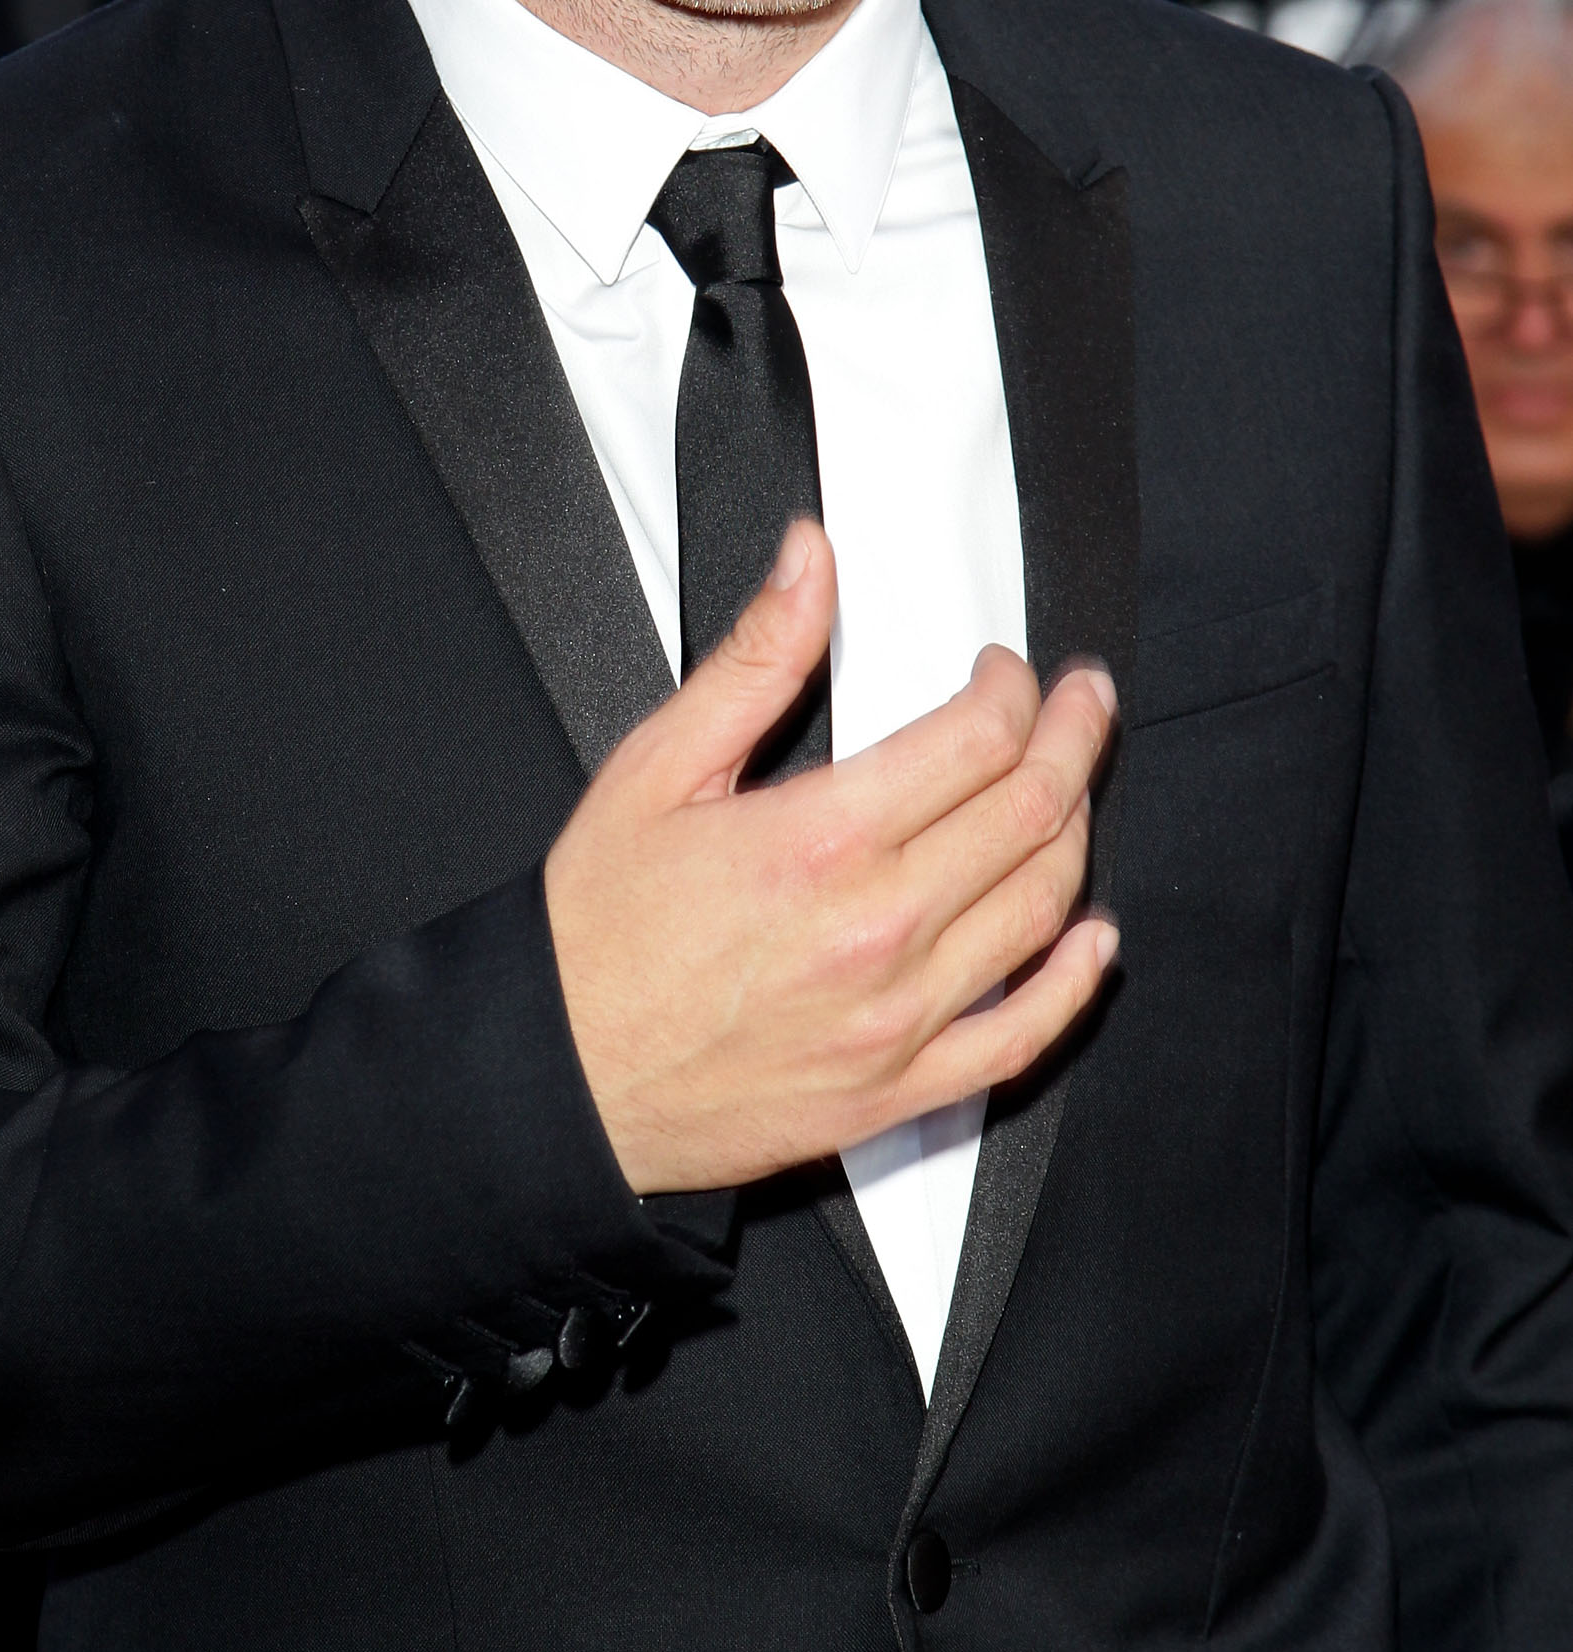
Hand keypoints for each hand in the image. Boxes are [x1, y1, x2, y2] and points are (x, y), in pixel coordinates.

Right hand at [545, 520, 1118, 1195]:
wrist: (560, 1074)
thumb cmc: (598, 929)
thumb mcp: (658, 766)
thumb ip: (755, 657)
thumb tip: (809, 562)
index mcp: (822, 838)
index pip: (978, 739)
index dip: (1013, 688)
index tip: (1004, 672)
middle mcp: (876, 929)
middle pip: (1030, 813)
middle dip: (1073, 737)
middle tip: (1083, 701)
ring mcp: (897, 1017)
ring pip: (1041, 910)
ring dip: (1078, 833)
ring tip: (1078, 787)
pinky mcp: (896, 1089)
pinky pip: (1020, 1037)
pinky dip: (1073, 984)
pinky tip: (1090, 940)